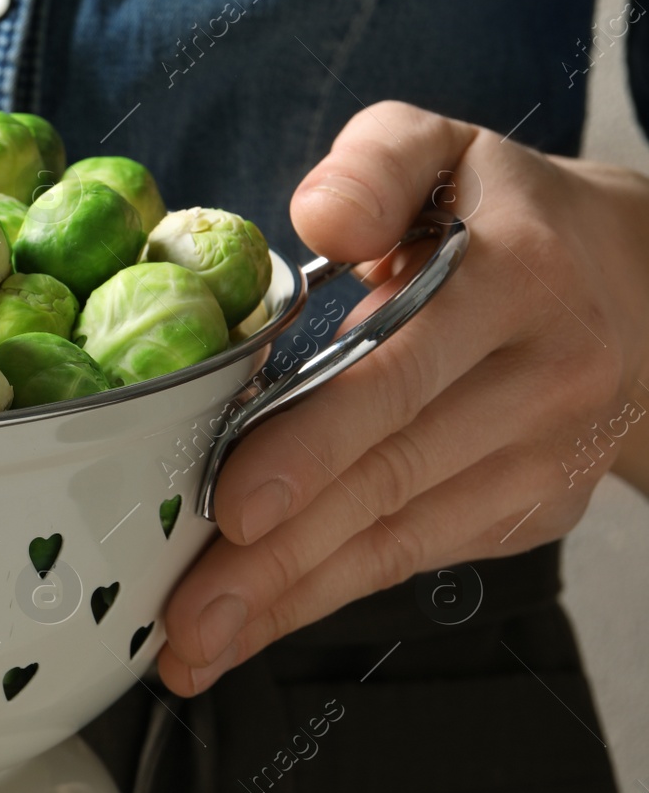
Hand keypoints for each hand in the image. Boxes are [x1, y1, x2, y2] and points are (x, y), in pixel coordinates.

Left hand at [157, 101, 648, 695]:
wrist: (638, 283)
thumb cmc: (494, 215)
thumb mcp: (440, 150)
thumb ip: (373, 166)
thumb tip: (320, 218)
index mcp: (515, 275)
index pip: (400, 370)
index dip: (314, 444)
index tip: (235, 504)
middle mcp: (546, 374)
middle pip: (392, 475)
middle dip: (279, 555)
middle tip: (188, 612)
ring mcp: (548, 454)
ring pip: (402, 537)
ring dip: (290, 598)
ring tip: (198, 642)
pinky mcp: (536, 507)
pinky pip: (418, 557)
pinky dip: (329, 595)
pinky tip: (258, 624)